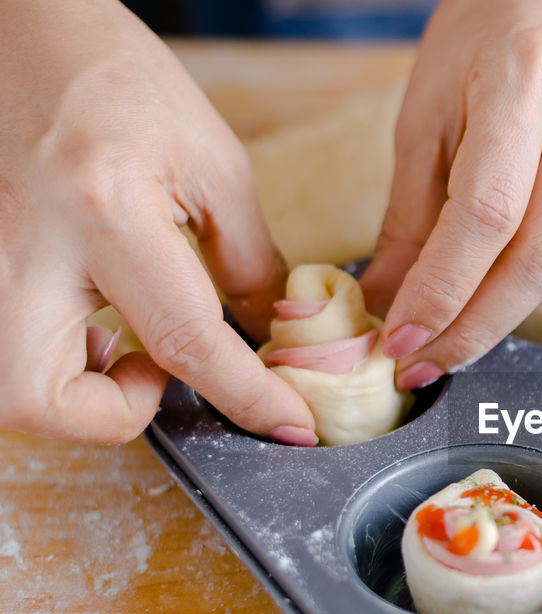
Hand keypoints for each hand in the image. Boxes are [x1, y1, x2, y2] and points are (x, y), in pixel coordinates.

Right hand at [0, 1, 316, 444]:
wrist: (30, 34)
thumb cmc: (121, 82)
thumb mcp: (213, 165)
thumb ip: (247, 260)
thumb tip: (273, 336)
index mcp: (103, 210)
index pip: (183, 338)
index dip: (246, 395)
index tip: (289, 423)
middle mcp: (26, 243)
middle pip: (37, 396)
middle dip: (108, 417)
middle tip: (155, 376)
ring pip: (8, 387)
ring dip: (71, 395)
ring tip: (120, 346)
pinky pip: (7, 348)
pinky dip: (51, 361)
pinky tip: (88, 324)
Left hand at [359, 0, 541, 388]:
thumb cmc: (487, 54)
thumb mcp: (429, 118)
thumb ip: (413, 219)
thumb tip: (390, 309)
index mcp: (528, 73)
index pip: (487, 212)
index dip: (442, 292)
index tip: (403, 341)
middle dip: (478, 323)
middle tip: (431, 360)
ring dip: (541, 304)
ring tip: (504, 282)